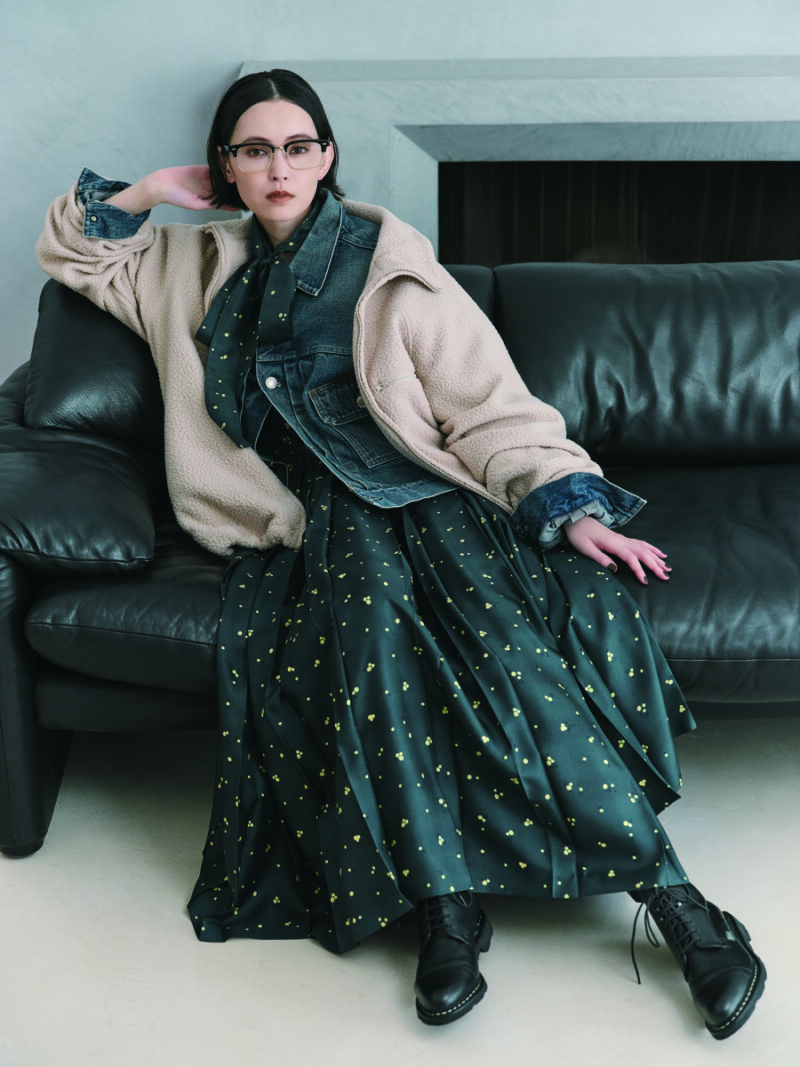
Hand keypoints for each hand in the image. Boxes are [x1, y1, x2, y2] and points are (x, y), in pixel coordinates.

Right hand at [106, 166, 237, 214]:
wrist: (162, 184)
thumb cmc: (177, 198)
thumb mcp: (197, 203)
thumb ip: (212, 203)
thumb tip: (227, 206)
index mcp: (209, 200)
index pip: (226, 201)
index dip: (236, 201)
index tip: (247, 201)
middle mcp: (210, 189)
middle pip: (227, 188)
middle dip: (237, 187)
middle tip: (249, 185)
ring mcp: (207, 179)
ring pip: (223, 177)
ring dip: (232, 175)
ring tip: (244, 174)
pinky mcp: (202, 169)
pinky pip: (215, 167)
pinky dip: (223, 165)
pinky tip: (232, 164)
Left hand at [564, 515, 670, 584]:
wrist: (577, 519)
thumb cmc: (578, 534)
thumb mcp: (585, 548)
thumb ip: (600, 558)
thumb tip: (615, 569)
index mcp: (613, 543)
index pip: (631, 558)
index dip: (639, 570)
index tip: (645, 581)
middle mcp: (622, 540)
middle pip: (643, 553)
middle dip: (655, 565)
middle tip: (665, 577)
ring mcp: (623, 538)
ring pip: (645, 548)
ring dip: (657, 558)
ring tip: (667, 567)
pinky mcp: (622, 539)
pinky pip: (641, 544)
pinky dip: (652, 549)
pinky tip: (659, 553)